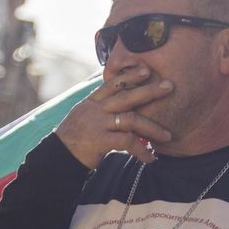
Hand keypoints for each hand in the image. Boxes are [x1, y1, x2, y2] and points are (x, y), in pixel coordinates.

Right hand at [55, 65, 174, 167]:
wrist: (58, 157)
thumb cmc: (73, 139)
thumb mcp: (83, 117)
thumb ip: (100, 109)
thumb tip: (120, 104)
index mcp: (91, 102)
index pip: (112, 84)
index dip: (130, 76)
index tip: (146, 70)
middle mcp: (94, 110)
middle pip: (126, 96)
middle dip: (149, 90)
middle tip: (169, 86)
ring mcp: (97, 124)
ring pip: (131, 119)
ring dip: (153, 128)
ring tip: (168, 136)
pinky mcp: (100, 140)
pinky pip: (128, 142)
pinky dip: (141, 151)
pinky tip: (150, 158)